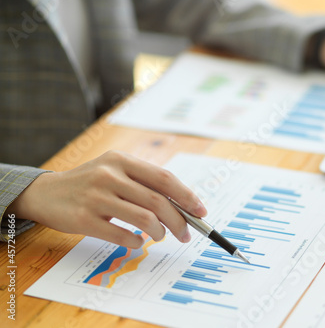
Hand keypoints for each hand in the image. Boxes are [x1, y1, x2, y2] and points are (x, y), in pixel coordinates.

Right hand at [7, 150, 206, 247]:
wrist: (46, 193)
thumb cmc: (90, 184)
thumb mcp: (114, 171)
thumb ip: (143, 182)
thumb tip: (182, 205)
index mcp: (122, 160)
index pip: (164, 178)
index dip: (186, 196)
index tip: (201, 211)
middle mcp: (109, 175)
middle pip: (157, 201)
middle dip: (179, 221)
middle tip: (186, 234)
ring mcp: (96, 197)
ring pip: (144, 218)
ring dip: (159, 232)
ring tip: (159, 236)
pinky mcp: (83, 218)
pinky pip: (122, 235)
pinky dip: (136, 242)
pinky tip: (138, 242)